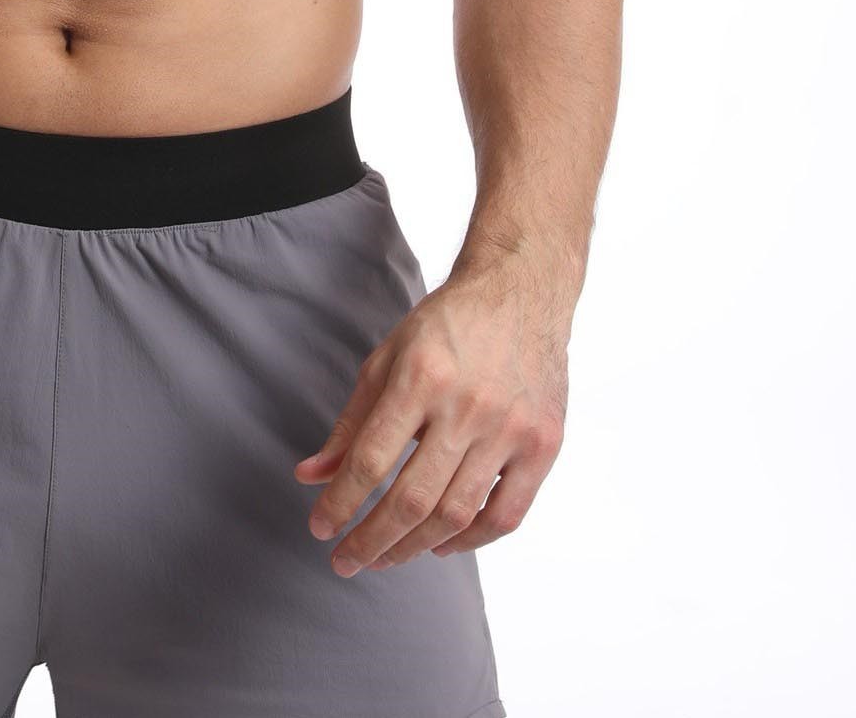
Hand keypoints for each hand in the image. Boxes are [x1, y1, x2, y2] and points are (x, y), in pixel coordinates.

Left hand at [292, 263, 568, 576]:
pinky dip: (471, 541)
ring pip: (456, 514)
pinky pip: (507, 514)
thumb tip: (310, 476)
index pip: (371, 460)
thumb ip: (351, 421)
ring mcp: (511, 429)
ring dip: (413, 547)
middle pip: (411, 497)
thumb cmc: (446, 326)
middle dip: (370, 539)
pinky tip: (439, 544)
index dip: (340, 502)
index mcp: (420, 377)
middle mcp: (467, 406)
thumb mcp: (387, 358)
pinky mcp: (544, 444)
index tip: (319, 528)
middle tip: (344, 561)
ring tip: (384, 558)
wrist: (520, 294)